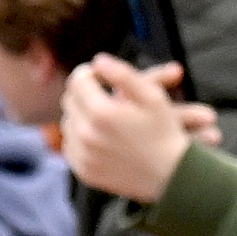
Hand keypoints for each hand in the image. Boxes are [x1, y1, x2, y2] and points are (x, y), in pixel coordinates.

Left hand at [58, 53, 214, 204]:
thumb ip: (123, 74)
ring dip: (81, 114)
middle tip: (100, 91)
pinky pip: (70, 145)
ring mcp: (81, 155)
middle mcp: (85, 135)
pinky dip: (80, 137)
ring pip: (67, 122)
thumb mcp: (151, 96)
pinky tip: (98, 133)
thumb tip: (97, 60)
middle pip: (69, 100)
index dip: (89, 73)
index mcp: (101, 112)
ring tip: (101, 111)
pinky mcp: (82, 170)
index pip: (78, 80)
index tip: (100, 74)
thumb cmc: (164, 131)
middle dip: (84, 92)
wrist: (169, 175)